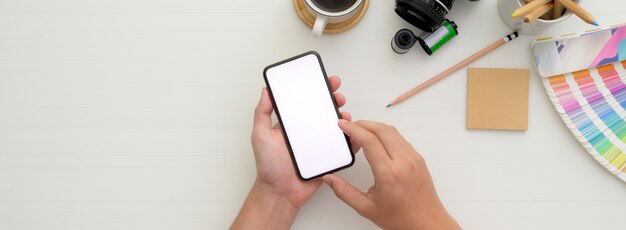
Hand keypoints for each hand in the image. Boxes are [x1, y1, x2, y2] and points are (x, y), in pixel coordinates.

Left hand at [232, 76, 354, 228]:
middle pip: (323, 110)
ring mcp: (318, 144)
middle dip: (332, 99)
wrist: (280, 193)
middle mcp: (306, 132)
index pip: (304, 101)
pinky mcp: (327, 157)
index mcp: (291, 124)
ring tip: (345, 114)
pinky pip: (342, 146)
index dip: (314, 89)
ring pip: (335, 126)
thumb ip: (262, 113)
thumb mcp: (260, 136)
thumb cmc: (269, 167)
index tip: (322, 80)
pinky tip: (353, 134)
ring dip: (344, 118)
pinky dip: (350, 139)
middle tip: (337, 94)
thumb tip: (265, 91)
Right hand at [322, 120, 459, 229]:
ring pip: (391, 131)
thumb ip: (344, 191)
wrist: (426, 223)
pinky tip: (377, 141)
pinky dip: (385, 134)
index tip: (343, 125)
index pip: (369, 141)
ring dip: (374, 127)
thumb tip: (330, 179)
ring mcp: (413, 158)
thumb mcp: (366, 207)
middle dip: (362, 124)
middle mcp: (403, 162)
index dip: (353, 129)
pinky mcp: (418, 158)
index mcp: (389, 173)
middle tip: (349, 127)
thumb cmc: (402, 218)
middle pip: (380, 129)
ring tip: (361, 135)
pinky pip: (400, 138)